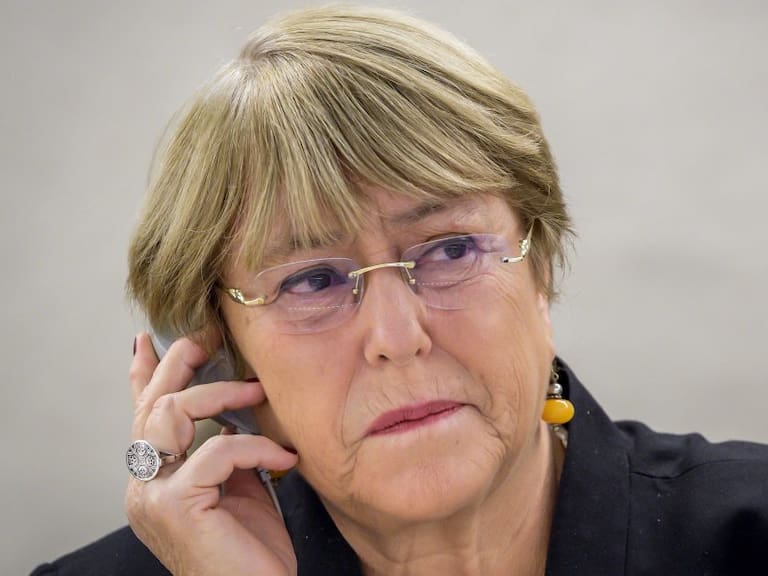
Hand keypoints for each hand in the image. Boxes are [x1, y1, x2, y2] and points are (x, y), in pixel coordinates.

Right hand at [125, 333, 298, 575]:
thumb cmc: (248, 551)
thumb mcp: (236, 488)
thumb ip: (223, 452)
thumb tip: (232, 410)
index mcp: (156, 479)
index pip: (142, 417)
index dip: (143, 375)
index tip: (146, 340)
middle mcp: (143, 485)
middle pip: (153, 404)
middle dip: (180, 361)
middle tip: (210, 336)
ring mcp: (152, 495)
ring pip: (172, 413)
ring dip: (220, 393)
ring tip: (258, 391)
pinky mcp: (176, 505)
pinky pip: (218, 451)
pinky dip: (256, 447)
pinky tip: (285, 458)